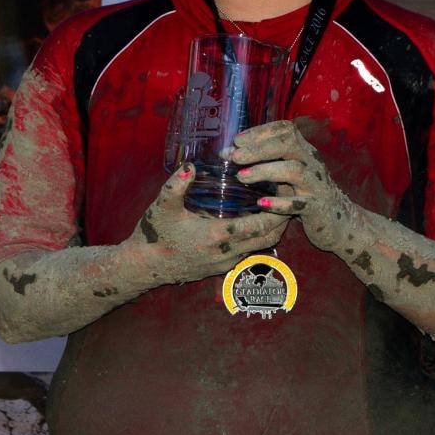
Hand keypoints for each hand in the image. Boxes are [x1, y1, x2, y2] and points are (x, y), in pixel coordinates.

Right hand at [127, 163, 288, 284]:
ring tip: (277, 207)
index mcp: (217, 236)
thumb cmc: (154, 234)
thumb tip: (190, 165)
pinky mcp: (221, 268)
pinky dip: (258, 238)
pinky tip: (255, 221)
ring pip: (260, 248)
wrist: (145, 266)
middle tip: (289, 197)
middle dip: (282, 219)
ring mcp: (225, 263)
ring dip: (272, 229)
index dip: (276, 210)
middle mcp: (227, 253)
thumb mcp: (162, 206)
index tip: (284, 192)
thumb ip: (176, 185)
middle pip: (268, 238)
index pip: (259, 225)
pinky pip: (248, 253)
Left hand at [231, 120, 359, 251]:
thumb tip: (230, 153)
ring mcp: (316, 185)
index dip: (261, 131)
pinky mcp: (318, 208)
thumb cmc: (306, 195)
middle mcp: (312, 163)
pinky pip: (299, 203)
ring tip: (242, 177)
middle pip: (288, 144)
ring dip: (266, 171)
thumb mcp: (289, 174)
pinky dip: (280, 202)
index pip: (285, 129)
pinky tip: (261, 203)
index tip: (237, 141)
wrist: (340, 222)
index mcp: (304, 151)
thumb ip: (266, 162)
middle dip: (259, 148)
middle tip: (235, 157)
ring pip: (294, 170)